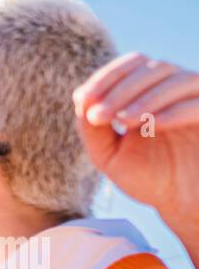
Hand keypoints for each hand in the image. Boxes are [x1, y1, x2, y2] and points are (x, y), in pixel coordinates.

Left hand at [73, 53, 198, 224]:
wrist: (181, 202)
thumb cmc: (146, 177)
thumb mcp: (109, 156)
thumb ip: (93, 131)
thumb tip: (81, 99)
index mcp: (150, 92)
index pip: (131, 66)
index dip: (106, 78)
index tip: (83, 100)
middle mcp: (177, 88)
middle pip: (152, 68)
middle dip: (120, 89)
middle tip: (99, 115)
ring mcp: (198, 98)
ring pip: (176, 79)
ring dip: (146, 97)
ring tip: (123, 120)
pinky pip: (198, 104)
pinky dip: (174, 110)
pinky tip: (152, 124)